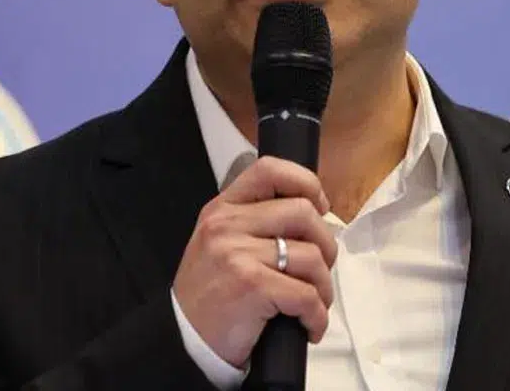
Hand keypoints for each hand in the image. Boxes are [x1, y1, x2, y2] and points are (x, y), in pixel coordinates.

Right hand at [172, 156, 338, 368]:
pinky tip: (309, 326)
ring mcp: (238, 254)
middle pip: (303, 212)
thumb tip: (313, 214)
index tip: (320, 207)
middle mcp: (227, 225)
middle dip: (325, 244)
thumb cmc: (210, 294)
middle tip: (319, 270)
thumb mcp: (220, 243)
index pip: (270, 170)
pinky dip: (317, 316)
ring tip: (313, 304)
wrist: (184, 340)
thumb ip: (255, 223)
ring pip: (312, 256)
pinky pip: (306, 296)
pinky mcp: (252, 286)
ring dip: (323, 286)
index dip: (305, 182)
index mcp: (222, 208)